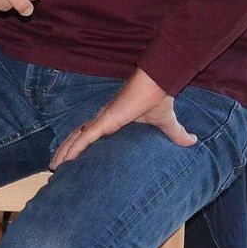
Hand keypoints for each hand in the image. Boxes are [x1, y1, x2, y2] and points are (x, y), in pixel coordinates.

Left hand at [50, 69, 195, 167]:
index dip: (79, 144)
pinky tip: (64, 159)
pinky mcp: (105, 120)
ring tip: (52, 165)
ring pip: (76, 138)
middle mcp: (103, 119)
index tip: (71, 156)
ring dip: (64, 151)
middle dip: (65, 149)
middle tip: (54, 164)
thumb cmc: (159, 98)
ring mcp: (102, 119)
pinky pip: (84, 137)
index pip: (90, 133)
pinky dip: (73, 148)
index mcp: (112, 120)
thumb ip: (176, 134)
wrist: (158, 83)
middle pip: (77, 135)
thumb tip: (193, 141)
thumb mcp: (167, 123)